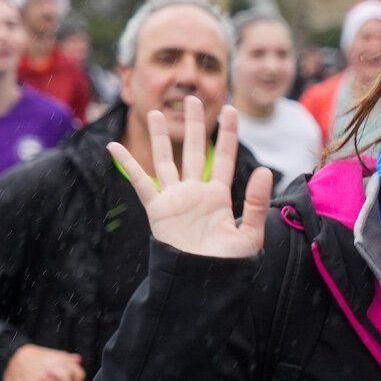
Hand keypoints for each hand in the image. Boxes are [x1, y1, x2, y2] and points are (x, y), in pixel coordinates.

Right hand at [108, 96, 272, 258]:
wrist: (201, 283)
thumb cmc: (227, 264)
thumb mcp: (249, 235)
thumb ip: (256, 203)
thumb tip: (265, 170)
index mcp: (219, 196)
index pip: (224, 157)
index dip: (228, 134)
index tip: (231, 110)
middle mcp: (196, 192)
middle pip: (194, 150)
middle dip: (195, 125)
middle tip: (193, 98)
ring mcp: (175, 198)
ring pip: (166, 160)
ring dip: (161, 137)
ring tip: (155, 113)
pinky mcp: (157, 209)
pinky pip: (140, 182)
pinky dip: (127, 164)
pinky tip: (115, 146)